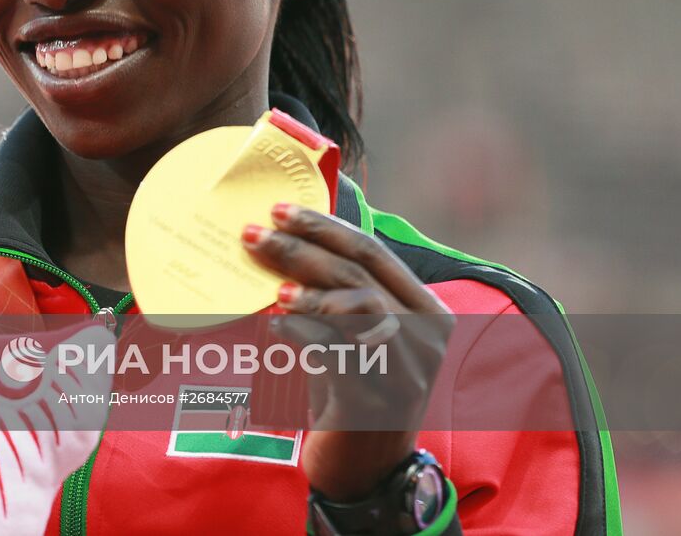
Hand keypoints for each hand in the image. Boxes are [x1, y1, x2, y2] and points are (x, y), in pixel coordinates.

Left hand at [241, 203, 453, 500]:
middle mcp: (423, 336)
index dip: (325, 227)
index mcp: (426, 310)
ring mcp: (402, 370)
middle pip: (360, 274)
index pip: (373, 252)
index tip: (279, 210)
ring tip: (273, 288)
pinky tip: (275, 325)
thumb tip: (286, 243)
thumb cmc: (354, 391)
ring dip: (309, 291)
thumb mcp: (356, 338)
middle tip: (254, 235)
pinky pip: (337, 354)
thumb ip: (340, 296)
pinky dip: (304, 333)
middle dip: (303, 248)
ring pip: (359, 307)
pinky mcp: (372, 401)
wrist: (365, 470)